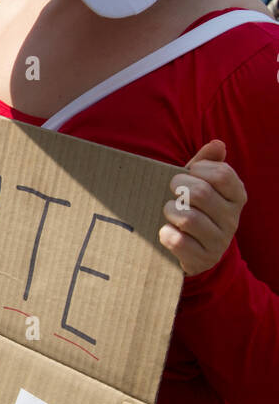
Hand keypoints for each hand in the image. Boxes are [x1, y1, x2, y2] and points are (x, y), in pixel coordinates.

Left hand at [159, 140, 245, 275]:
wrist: (196, 249)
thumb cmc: (195, 206)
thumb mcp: (201, 182)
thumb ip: (207, 162)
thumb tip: (217, 144)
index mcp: (237, 196)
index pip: (222, 174)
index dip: (199, 169)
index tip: (188, 172)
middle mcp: (232, 219)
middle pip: (202, 194)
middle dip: (179, 187)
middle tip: (173, 190)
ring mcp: (219, 241)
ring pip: (188, 218)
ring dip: (171, 211)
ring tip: (170, 210)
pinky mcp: (203, 259)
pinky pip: (178, 242)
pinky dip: (166, 234)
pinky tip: (167, 231)